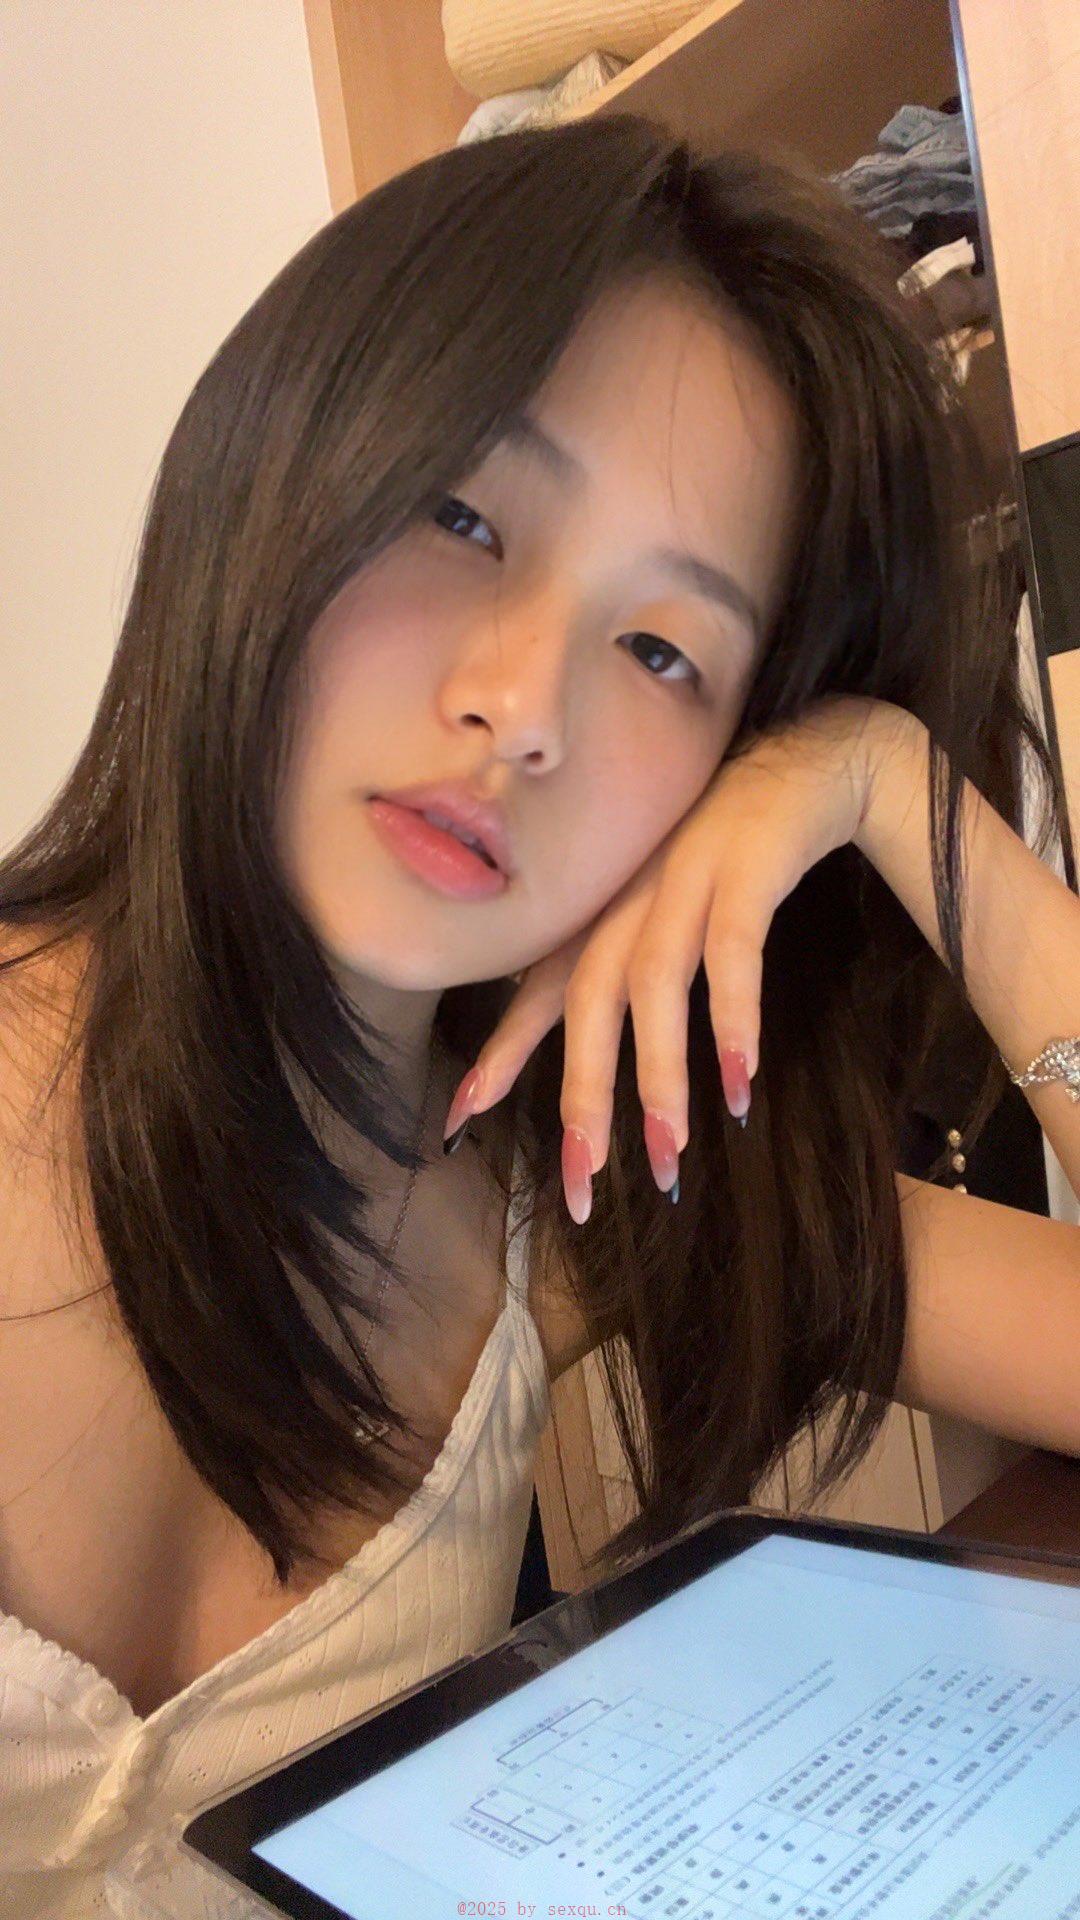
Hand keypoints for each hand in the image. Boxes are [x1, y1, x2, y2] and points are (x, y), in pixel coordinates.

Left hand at [442, 695, 918, 1222]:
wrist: (819, 758)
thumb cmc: (739, 853)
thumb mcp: (672, 912)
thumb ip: (631, 975)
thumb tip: (596, 1060)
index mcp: (610, 908)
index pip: (542, 990)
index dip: (501, 1053)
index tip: (458, 1121)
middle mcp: (632, 892)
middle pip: (587, 999)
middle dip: (581, 1094)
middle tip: (584, 1179)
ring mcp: (686, 872)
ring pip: (653, 982)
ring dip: (660, 1073)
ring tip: (669, 1155)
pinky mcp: (747, 861)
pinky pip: (735, 948)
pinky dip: (733, 1015)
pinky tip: (741, 1080)